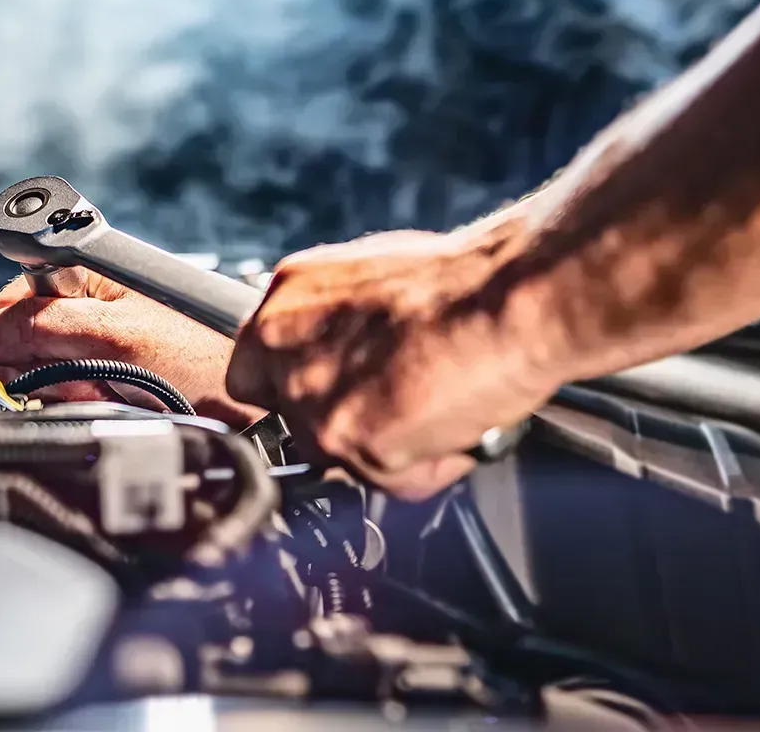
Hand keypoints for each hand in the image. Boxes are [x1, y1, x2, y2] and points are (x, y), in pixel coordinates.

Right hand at [0, 270, 263, 427]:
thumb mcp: (114, 338)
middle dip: (45, 366)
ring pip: (48, 369)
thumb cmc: (204, 359)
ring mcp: (103, 338)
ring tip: (107, 391)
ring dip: (68, 389)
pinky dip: (86, 401)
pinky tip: (113, 403)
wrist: (251, 405)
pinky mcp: (113, 373)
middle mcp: (94, 300)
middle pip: (29, 335)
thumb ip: (44, 329)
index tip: (7, 356)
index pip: (20, 292)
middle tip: (79, 379)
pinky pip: (73, 390)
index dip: (9, 328)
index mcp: (93, 274)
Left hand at [226, 229, 562, 499]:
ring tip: (437, 410)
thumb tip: (339, 349)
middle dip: (345, 426)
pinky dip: (428, 467)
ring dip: (388, 450)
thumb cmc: (462, 280)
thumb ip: (332, 322)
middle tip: (394, 407)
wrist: (508, 297)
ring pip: (339, 460)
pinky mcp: (350, 443)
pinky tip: (454, 427)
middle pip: (295, 425)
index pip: (250, 378)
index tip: (324, 398)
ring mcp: (312, 402)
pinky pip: (389, 481)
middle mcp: (284, 353)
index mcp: (284, 304)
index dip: (293, 395)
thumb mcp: (368, 278)